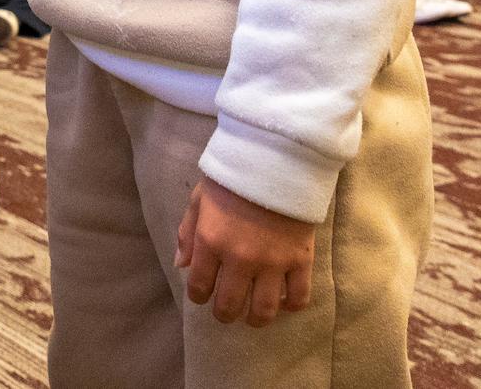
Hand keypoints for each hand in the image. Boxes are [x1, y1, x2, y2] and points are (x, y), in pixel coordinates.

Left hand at [175, 175, 315, 327]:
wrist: (276, 162)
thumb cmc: (232, 179)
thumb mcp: (199, 200)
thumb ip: (187, 234)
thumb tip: (180, 265)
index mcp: (210, 242)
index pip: (199, 286)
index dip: (198, 296)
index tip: (202, 296)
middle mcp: (239, 258)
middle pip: (230, 305)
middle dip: (224, 314)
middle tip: (227, 312)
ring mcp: (272, 262)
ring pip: (263, 309)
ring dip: (256, 318)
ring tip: (253, 315)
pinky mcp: (300, 260)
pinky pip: (298, 297)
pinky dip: (291, 306)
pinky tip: (283, 302)